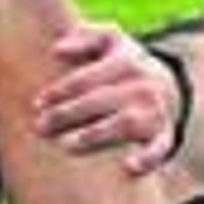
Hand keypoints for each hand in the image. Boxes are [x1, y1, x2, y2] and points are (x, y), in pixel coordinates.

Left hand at [34, 20, 178, 174]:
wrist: (165, 86)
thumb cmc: (123, 64)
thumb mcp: (110, 40)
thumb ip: (85, 37)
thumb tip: (56, 50)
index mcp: (127, 61)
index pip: (86, 78)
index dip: (59, 92)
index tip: (37, 104)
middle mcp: (143, 86)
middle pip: (100, 101)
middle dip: (67, 115)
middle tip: (41, 127)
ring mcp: (155, 111)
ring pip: (125, 124)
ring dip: (94, 135)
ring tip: (65, 145)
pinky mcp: (164, 135)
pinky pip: (159, 148)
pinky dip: (147, 159)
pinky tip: (128, 166)